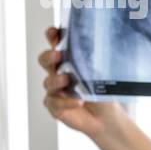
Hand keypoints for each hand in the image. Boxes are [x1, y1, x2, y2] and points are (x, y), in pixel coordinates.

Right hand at [37, 25, 126, 139]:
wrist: (105, 117)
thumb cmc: (103, 94)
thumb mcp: (102, 76)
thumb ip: (94, 64)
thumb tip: (99, 46)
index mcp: (69, 62)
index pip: (57, 45)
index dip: (52, 37)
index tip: (53, 31)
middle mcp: (59, 73)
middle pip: (45, 60)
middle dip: (49, 56)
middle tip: (57, 55)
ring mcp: (55, 90)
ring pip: (48, 82)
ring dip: (57, 80)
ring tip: (67, 80)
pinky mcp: (54, 106)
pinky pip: (54, 102)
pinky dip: (66, 102)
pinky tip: (78, 102)